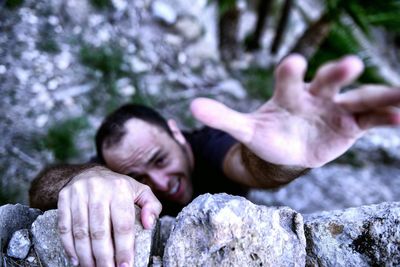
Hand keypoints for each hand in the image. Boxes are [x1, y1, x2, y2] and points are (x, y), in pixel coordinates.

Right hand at [57, 166, 161, 266]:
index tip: (125, 265)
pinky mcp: (63, 198)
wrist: (90, 172)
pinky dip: (69, 246)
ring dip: (86, 256)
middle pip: (100, 231)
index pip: (122, 225)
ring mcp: (78, 193)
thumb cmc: (118, 187)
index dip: (124, 248)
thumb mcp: (140, 191)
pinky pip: (64, 227)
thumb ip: (152, 206)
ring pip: (81, 232)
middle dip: (104, 257)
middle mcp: (98, 189)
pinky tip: (76, 259)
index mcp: (120, 189)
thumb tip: (149, 224)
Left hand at [190, 54, 399, 167]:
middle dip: (337, 73)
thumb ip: (222, 117)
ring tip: (399, 93)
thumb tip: (191, 106)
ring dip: (378, 94)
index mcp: (287, 93)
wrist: (287, 149)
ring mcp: (335, 109)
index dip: (290, 70)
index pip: (287, 77)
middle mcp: (314, 95)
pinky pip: (370, 119)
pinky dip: (385, 117)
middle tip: (349, 64)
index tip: (293, 63)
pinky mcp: (350, 125)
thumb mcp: (245, 128)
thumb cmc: (268, 134)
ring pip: (358, 97)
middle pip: (327, 81)